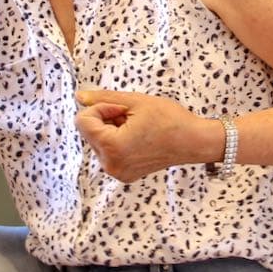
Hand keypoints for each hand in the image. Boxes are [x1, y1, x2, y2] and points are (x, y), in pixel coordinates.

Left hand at [74, 88, 217, 181]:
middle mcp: (111, 165)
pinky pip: (108, 151)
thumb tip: (79, 96)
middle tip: (132, 117)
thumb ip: (103, 98)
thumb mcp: (135, 102)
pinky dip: (117, 140)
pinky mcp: (123, 174)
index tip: (122, 108)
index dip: (100, 108)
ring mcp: (117, 172)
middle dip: (105, 119)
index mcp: (112, 148)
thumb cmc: (169, 119)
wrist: (193, 141)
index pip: (83, 122)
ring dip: (111, 129)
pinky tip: (137, 137)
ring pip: (98, 140)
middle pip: (89, 132)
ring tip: (136, 127)